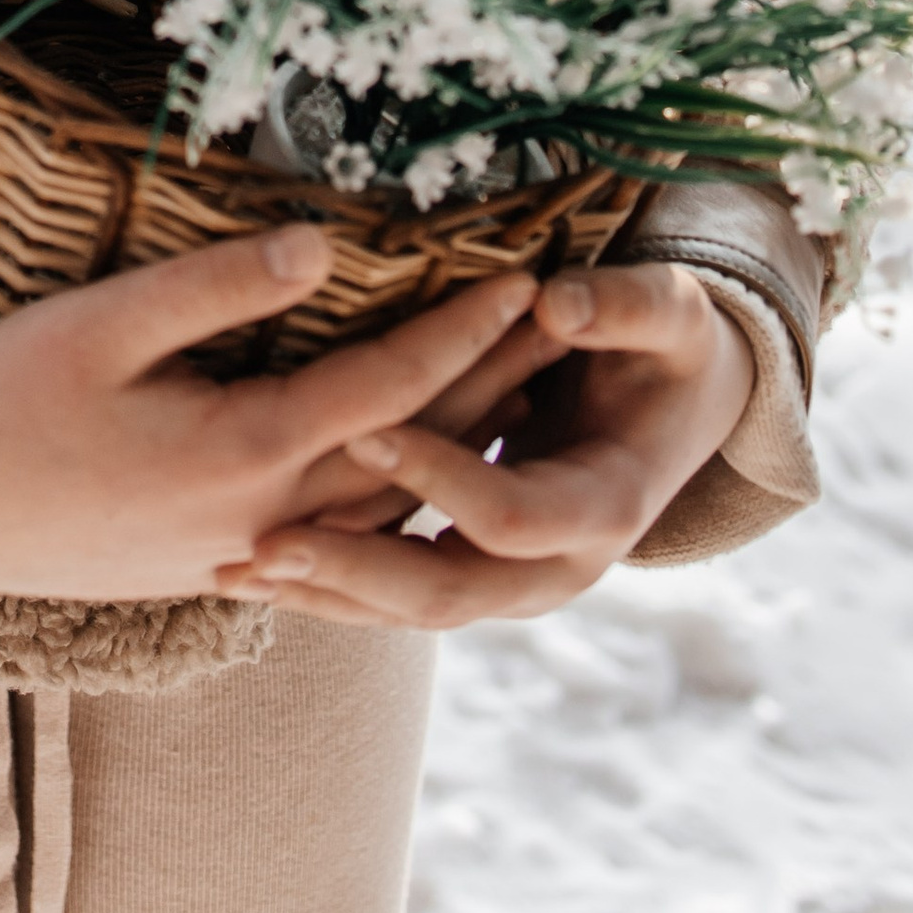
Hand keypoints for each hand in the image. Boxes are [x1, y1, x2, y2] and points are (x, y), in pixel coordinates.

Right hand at [0, 229, 563, 601]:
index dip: (467, 329)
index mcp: (240, 456)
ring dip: (461, 449)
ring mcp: (241, 558)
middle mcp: (262, 523)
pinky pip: (341, 540)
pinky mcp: (217, 569)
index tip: (533, 275)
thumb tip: (319, 243)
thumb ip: (212, 286)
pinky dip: (399, 497)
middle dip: (498, 392)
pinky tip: (427, 469)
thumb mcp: (96, 325)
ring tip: (524, 392)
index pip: (390, 387)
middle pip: (414, 456)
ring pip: (386, 510)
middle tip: (573, 332)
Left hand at [213, 261, 754, 630]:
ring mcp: (512, 584)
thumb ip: (626, 306)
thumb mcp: (669, 314)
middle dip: (353, 571)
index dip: (439, 475)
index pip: (511, 515)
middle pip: (447, 594)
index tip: (362, 427)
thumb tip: (560, 302)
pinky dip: (325, 587)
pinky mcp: (472, 574)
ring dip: (321, 593)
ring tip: (231, 569)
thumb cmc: (669, 347)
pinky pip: (391, 597)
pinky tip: (245, 572)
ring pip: (407, 610)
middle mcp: (558, 568)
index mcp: (605, 507)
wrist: (680, 408)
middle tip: (266, 543)